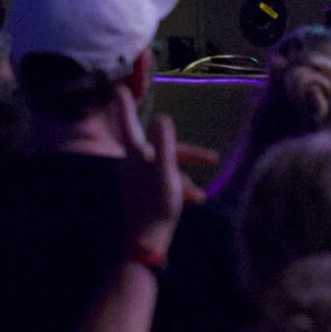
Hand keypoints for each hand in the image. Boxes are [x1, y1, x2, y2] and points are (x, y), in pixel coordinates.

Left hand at [111, 86, 185, 256]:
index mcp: (135, 156)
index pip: (130, 124)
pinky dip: (178, 186)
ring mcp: (135, 179)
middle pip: (159, 148)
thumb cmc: (157, 206)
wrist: (147, 244)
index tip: (118, 87)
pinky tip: (194, 199)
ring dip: (185, 175)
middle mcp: (132, 164)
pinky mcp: (141, 192)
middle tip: (212, 158)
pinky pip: (162, 180)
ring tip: (202, 195)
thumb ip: (165, 144)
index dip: (126, 106)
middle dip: (186, 153)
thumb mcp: (166, 172)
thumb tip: (162, 117)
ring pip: (164, 167)